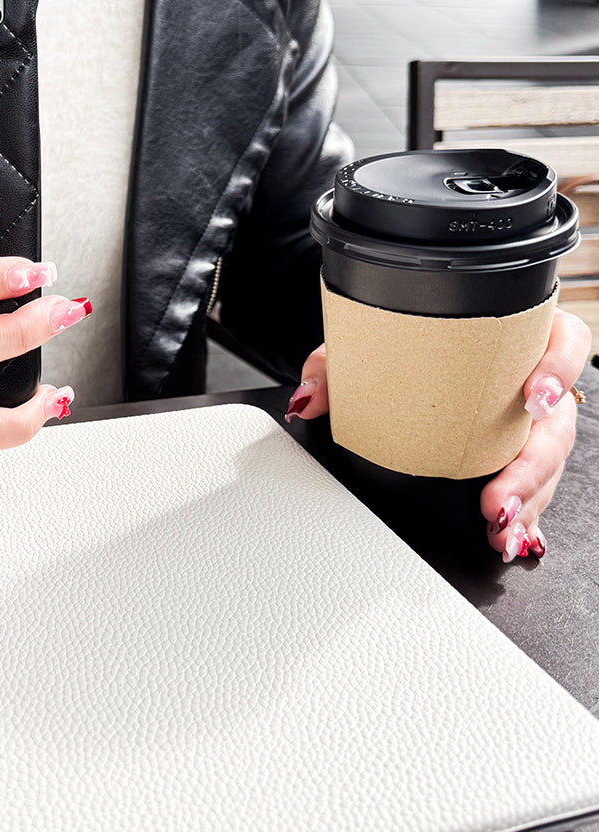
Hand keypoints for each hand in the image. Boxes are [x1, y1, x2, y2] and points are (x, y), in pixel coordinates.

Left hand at [287, 308, 591, 560]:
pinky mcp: (517, 451)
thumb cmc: (393, 341)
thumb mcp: (360, 344)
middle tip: (496, 500)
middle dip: (532, 468)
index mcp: (513, 333)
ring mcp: (528, 419)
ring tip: (500, 531)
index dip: (559, 369)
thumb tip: (308, 401)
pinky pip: (534, 484)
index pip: (562, 341)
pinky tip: (508, 537)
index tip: (533, 399)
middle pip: (557, 422)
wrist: (386, 353)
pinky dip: (523, 514)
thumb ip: (331, 366)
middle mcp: (530, 376)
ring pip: (549, 462)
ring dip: (528, 501)